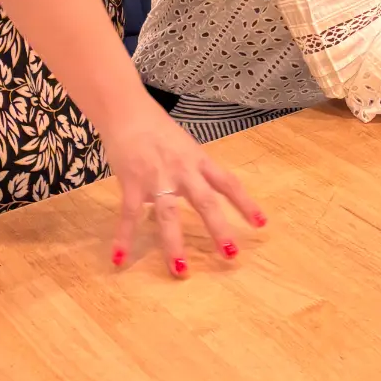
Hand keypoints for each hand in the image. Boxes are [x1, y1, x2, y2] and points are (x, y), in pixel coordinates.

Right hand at [101, 95, 265, 276]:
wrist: (127, 111)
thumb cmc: (157, 130)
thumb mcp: (184, 148)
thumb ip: (193, 172)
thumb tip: (201, 197)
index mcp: (198, 160)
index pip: (228, 183)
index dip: (245, 203)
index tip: (261, 224)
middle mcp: (182, 170)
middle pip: (205, 201)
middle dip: (218, 229)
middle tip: (230, 254)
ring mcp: (156, 177)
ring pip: (168, 214)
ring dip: (174, 243)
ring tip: (181, 269)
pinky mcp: (131, 182)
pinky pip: (129, 215)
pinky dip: (124, 238)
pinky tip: (120, 259)